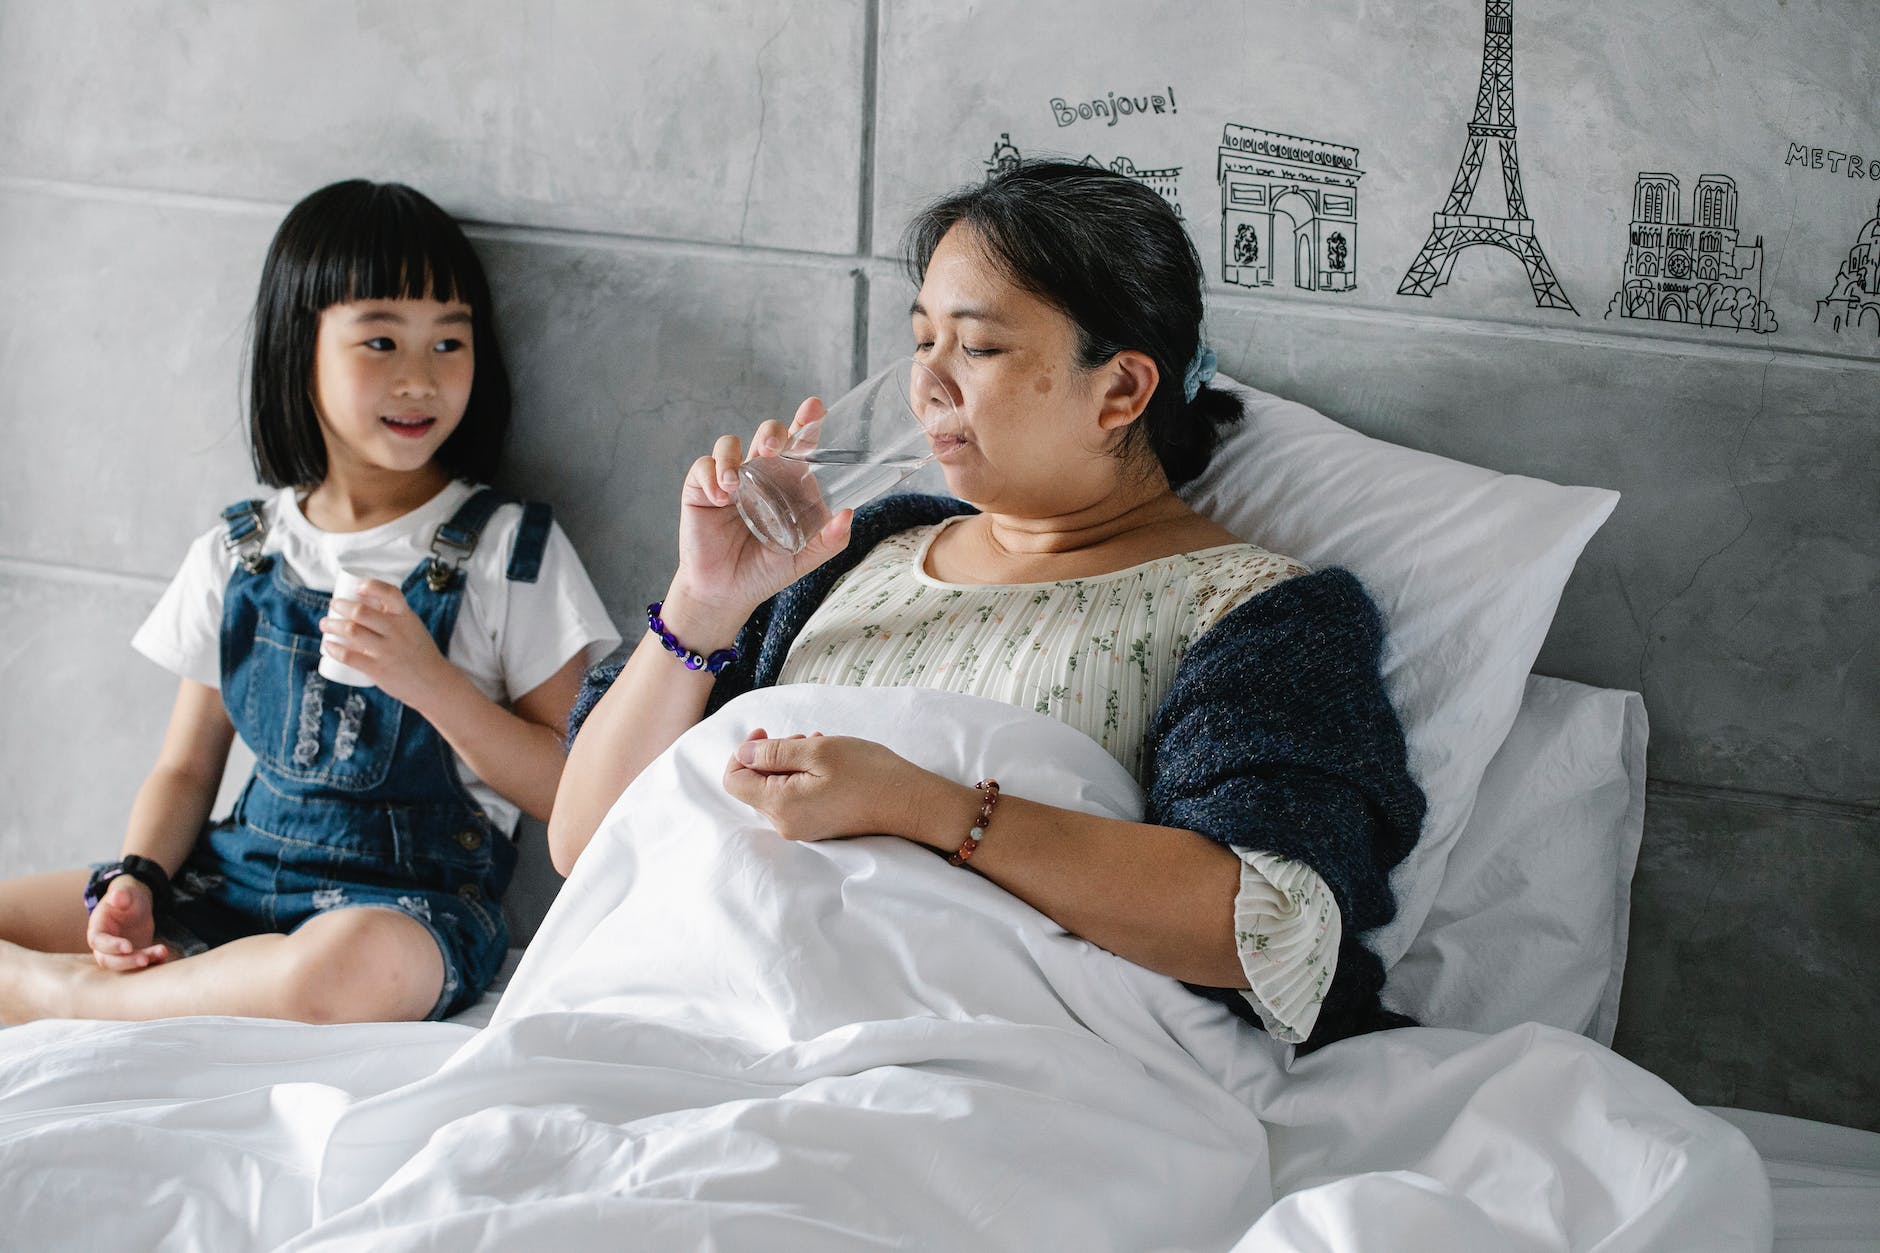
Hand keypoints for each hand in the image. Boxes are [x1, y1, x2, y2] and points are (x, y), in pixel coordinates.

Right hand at [86, 876, 170, 970]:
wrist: (134, 904)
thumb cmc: (125, 897)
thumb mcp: (125, 892)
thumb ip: (120, 894)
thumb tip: (117, 896)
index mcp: (97, 929)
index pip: (99, 942)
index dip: (112, 946)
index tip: (128, 947)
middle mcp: (104, 945)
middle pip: (109, 960)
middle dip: (127, 961)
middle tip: (145, 959)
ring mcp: (118, 953)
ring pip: (126, 964)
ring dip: (143, 960)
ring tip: (162, 952)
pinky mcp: (134, 955)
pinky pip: (141, 962)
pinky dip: (153, 961)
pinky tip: (164, 955)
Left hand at [318, 579, 456, 708]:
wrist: (433, 682)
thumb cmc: (418, 651)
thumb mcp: (413, 627)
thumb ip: (393, 616)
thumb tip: (363, 603)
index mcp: (407, 617)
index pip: (390, 593)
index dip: (371, 586)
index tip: (357, 587)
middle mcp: (397, 631)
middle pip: (361, 612)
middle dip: (340, 605)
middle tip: (333, 606)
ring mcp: (387, 651)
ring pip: (351, 631)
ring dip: (332, 625)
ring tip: (325, 624)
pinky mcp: (378, 669)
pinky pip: (349, 656)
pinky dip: (334, 649)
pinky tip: (327, 645)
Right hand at [671, 401, 854, 626]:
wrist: (726, 593)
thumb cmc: (766, 571)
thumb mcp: (804, 558)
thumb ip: (828, 540)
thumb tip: (848, 514)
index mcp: (786, 484)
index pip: (798, 446)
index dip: (806, 423)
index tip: (814, 407)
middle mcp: (759, 475)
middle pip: (766, 435)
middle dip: (771, 431)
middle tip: (771, 446)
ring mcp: (729, 479)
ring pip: (729, 444)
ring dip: (732, 456)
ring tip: (734, 485)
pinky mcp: (701, 488)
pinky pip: (704, 466)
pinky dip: (712, 476)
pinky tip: (719, 498)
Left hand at [721, 729, 932, 841]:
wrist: (910, 803)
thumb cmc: (868, 773)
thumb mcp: (817, 751)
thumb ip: (774, 752)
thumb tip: (743, 753)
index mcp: (780, 806)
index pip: (734, 780)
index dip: (743, 752)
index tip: (766, 733)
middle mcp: (785, 824)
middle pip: (755, 785)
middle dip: (772, 756)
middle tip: (803, 739)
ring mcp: (802, 829)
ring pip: (777, 789)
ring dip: (791, 764)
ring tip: (820, 748)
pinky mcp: (818, 827)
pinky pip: (795, 799)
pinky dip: (804, 777)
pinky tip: (828, 764)